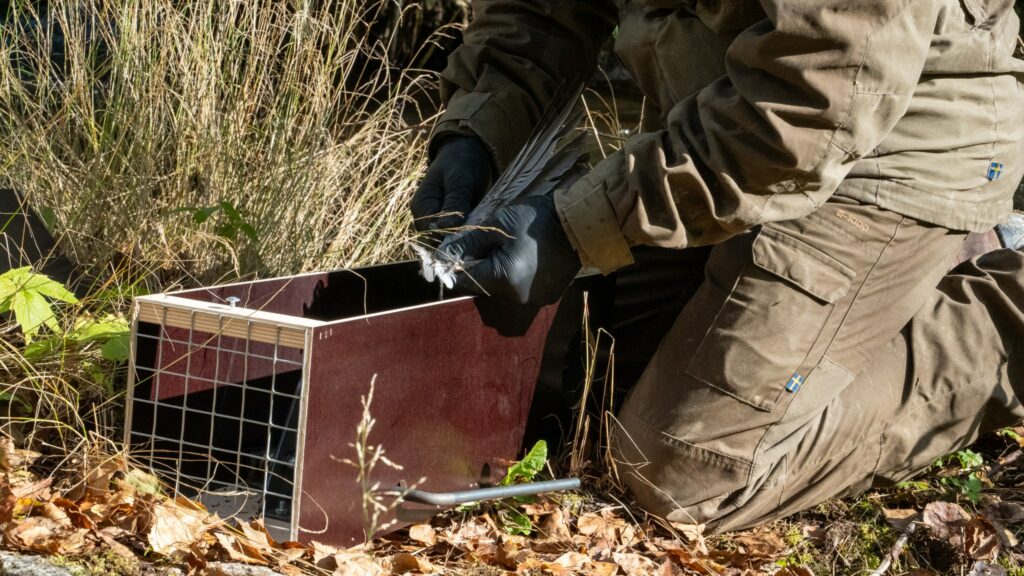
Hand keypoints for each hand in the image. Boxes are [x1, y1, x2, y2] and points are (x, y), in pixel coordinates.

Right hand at [410, 136, 492, 232]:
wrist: (470, 153)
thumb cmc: (462, 162)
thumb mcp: (460, 180)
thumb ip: (455, 203)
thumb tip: (446, 227)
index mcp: (421, 205)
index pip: (430, 231)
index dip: (449, 234)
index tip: (470, 229)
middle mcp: (426, 217)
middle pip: (439, 239)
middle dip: (458, 237)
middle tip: (480, 227)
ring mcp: (439, 222)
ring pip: (450, 240)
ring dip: (466, 236)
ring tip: (482, 225)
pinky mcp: (452, 224)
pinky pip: (459, 236)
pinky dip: (470, 233)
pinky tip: (482, 227)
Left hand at [437, 193, 580, 305]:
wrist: (578, 224)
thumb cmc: (535, 221)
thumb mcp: (496, 225)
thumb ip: (467, 242)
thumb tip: (443, 254)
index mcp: (503, 279)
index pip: (465, 281)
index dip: (453, 268)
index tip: (450, 254)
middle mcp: (517, 297)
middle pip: (484, 286)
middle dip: (478, 267)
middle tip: (483, 244)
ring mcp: (534, 300)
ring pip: (502, 289)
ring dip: (498, 272)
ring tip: (507, 249)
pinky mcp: (546, 297)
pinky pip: (521, 290)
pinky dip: (516, 276)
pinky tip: (524, 257)